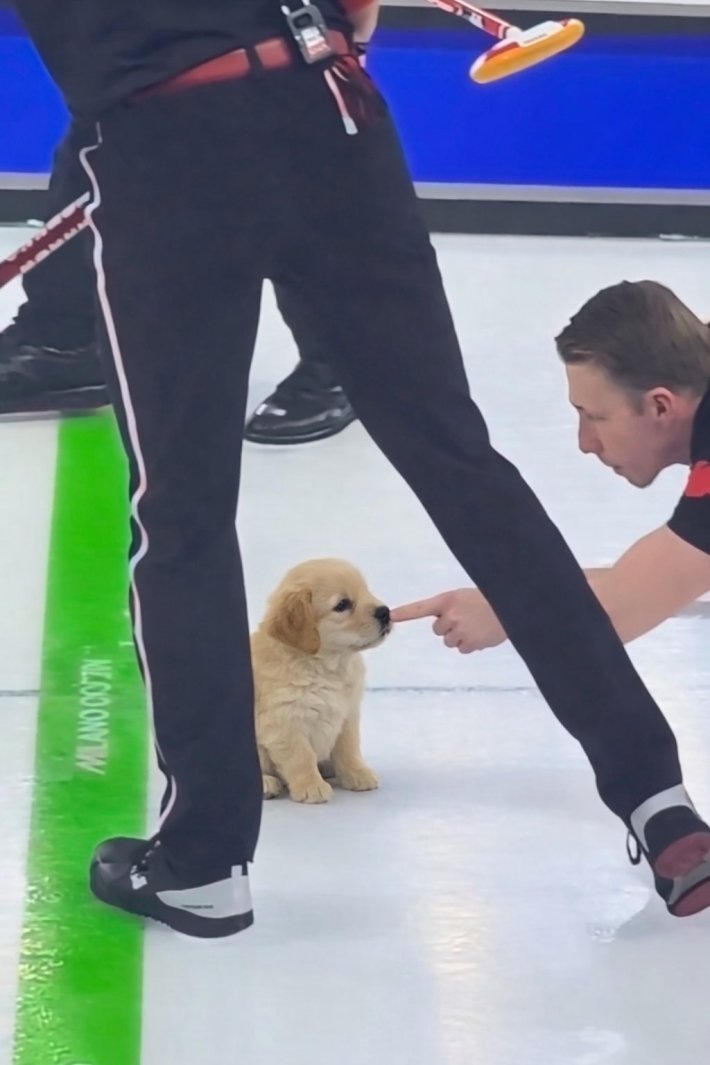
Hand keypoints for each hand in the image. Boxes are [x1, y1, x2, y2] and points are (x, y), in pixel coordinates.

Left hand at [390, 588, 506, 652]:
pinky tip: (481, 634)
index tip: (390, 616)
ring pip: (450, 641)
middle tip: (466, 619)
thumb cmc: (488, 600)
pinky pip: (463, 648)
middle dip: (449, 627)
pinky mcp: (470, 643)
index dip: (405, 612)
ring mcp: (459, 630)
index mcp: (448, 600)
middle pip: (438, 630)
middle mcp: (450, 615)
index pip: (421, 608)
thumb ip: (449, 607)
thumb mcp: (464, 597)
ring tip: (476, 626)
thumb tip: (441, 621)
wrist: (511, 607)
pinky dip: (471, 644)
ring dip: (460, 636)